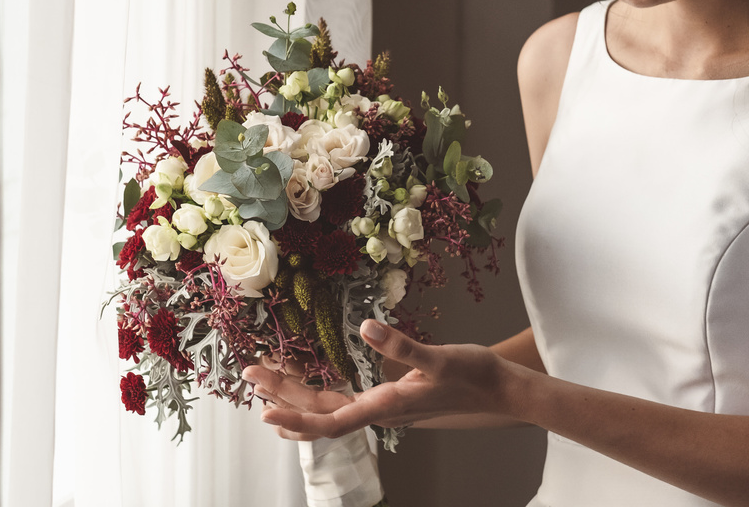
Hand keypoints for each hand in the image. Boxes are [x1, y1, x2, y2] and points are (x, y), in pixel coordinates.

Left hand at [241, 319, 513, 439]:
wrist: (498, 389)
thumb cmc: (472, 374)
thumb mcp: (440, 357)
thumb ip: (403, 347)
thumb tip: (367, 328)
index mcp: (386, 406)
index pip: (331, 420)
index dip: (298, 416)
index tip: (266, 411)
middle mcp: (377, 410)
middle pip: (320, 412)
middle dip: (283, 395)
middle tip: (250, 374)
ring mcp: (381, 405)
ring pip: (328, 406)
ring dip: (296, 395)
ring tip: (263, 381)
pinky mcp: (387, 396)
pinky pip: (342, 400)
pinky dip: (317, 395)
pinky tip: (303, 390)